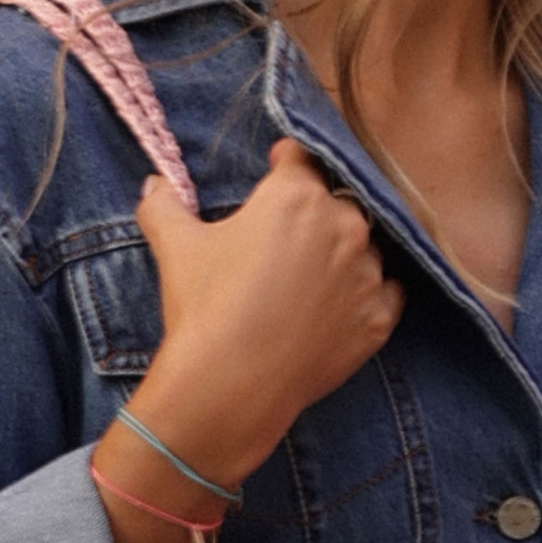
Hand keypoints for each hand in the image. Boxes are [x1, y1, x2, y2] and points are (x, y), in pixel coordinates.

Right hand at [126, 150, 396, 480]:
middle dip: (316, 210)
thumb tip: (155, 185)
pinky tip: (338, 303)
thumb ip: (164, 204)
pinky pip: (387, 292)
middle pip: (339, 201)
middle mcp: (345, 227)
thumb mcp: (175, 245)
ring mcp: (369, 275)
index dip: (286, 161)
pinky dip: (367, 293)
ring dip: (344, 252)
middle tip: (287, 235)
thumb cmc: (205, 306)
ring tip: (311, 275)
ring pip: (367, 247)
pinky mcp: (380, 319)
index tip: (278, 167)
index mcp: (297, 196)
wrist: (232, 385)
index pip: (302, 157)